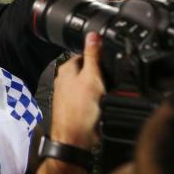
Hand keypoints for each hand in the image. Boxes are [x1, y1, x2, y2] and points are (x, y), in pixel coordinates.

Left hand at [51, 32, 104, 149]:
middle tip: (110, 81)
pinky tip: (102, 105)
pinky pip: (89, 98)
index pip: (83, 55)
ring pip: (88, 85)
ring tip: (105, 95)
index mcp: (66, 69)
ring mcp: (68, 94)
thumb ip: (93, 56)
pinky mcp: (75, 107)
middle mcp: (64, 80)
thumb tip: (93, 35)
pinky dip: (97, 100)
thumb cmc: (80, 109)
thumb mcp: (91, 77)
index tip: (109, 61)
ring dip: (99, 88)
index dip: (98, 56)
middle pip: (86, 70)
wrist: (75, 137)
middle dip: (99, 74)